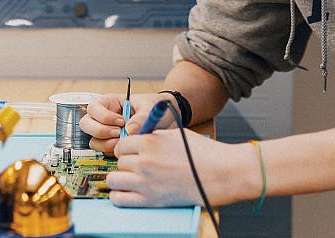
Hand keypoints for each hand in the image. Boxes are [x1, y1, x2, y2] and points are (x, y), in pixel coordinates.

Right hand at [80, 93, 168, 154]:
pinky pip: (103, 151)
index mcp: (110, 103)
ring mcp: (106, 132)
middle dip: (100, 131)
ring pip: (93, 140)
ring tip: (123, 141)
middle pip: (86, 124)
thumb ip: (141, 117)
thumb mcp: (151, 108)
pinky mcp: (112, 145)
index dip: (104, 116)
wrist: (167, 119)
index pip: (93, 107)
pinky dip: (112, 151)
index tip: (121, 120)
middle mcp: (104, 118)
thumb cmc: (156, 107)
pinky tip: (126, 148)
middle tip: (119, 133)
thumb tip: (129, 130)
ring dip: (106, 143)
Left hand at [107, 129, 254, 207]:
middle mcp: (144, 162)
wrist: (221, 174)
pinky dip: (120, 196)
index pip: (121, 145)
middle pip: (119, 162)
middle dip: (127, 163)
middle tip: (137, 166)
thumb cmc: (203, 153)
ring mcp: (145, 182)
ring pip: (114, 180)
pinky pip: (120, 199)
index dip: (126, 149)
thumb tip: (139, 138)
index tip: (132, 153)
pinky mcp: (150, 200)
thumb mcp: (176, 134)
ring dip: (120, 179)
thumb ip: (154, 136)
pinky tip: (129, 192)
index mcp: (150, 142)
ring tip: (131, 179)